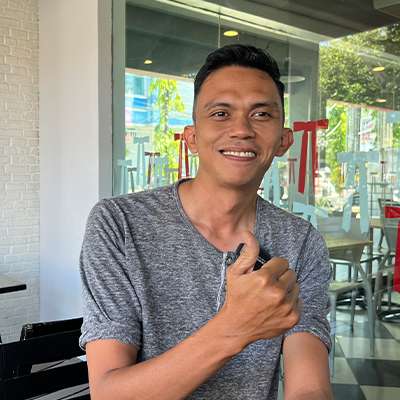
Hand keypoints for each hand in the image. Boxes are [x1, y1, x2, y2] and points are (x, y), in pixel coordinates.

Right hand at [217, 231, 300, 348]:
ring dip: (286, 288)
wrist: (236, 327)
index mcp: (264, 278)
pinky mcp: (293, 317)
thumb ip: (248, 252)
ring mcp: (287, 306)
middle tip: (268, 284)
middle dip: (281, 276)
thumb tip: (249, 234)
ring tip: (272, 295)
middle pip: (291, 273)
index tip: (266, 273)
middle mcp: (278, 292)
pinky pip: (299, 301)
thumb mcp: (235, 272)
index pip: (282, 262)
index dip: (273, 266)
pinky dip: (290, 302)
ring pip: (296, 287)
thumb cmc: (235, 298)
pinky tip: (277, 305)